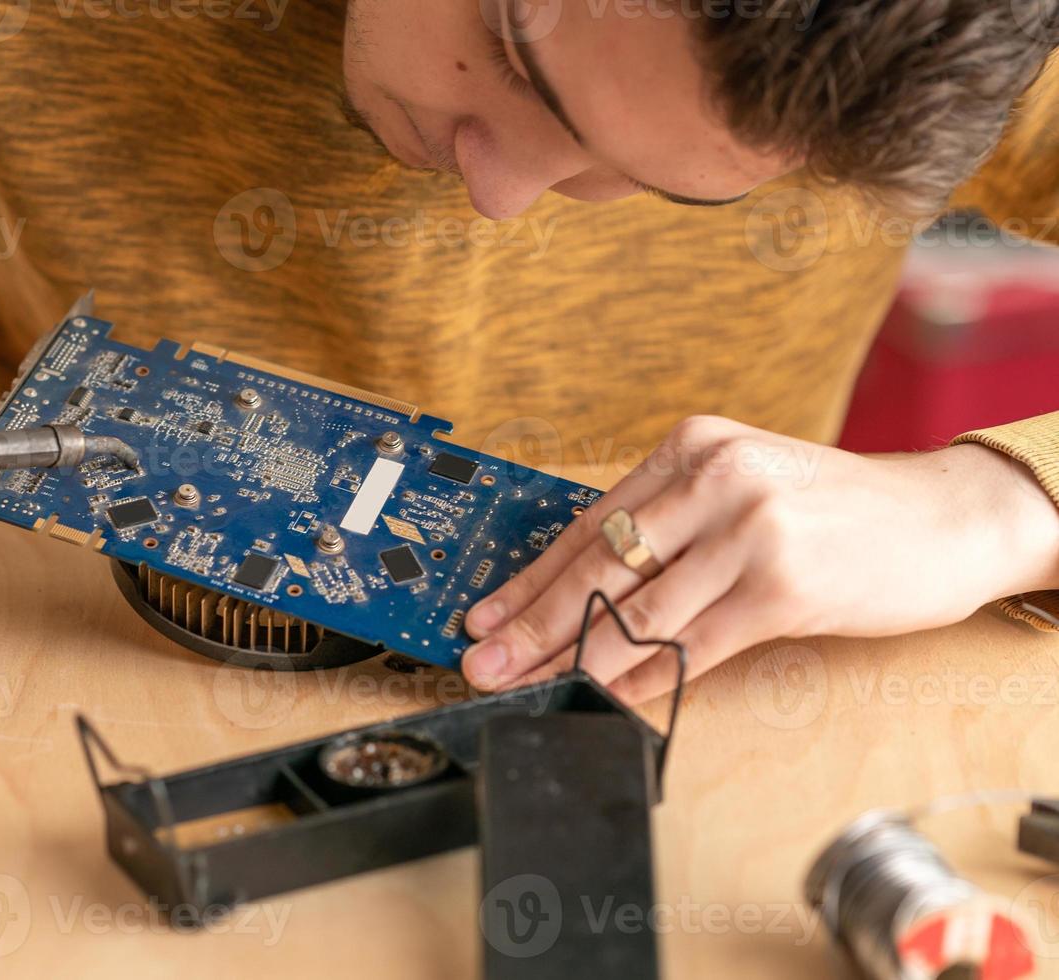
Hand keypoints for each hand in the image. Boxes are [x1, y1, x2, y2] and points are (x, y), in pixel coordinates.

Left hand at [462, 415, 1058, 701]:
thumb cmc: (830, 510)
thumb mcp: (741, 486)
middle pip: (599, 566)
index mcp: (691, 448)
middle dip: (532, 623)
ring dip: (576, 659)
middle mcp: (714, 478)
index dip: (527, 579)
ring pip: (638, 610)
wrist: (939, 518)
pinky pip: (693, 644)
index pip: (588, 524)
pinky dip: (646, 676)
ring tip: (533, 687)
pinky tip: (609, 696)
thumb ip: (668, 524)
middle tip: (484, 662)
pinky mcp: (782, 586)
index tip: (482, 617)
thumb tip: (581, 591)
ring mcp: (748, 531)